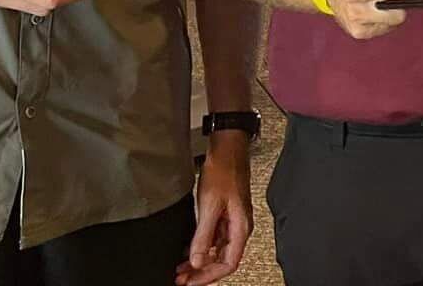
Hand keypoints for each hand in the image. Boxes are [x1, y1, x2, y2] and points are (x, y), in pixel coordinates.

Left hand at [175, 133, 251, 284]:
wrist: (228, 150)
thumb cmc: (224, 171)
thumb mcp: (209, 206)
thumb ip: (203, 235)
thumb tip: (197, 260)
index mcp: (241, 227)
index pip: (228, 264)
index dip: (209, 276)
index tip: (191, 281)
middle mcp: (239, 227)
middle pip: (223, 260)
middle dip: (202, 272)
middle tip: (182, 279)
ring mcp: (233, 222)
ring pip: (217, 251)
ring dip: (200, 261)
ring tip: (181, 269)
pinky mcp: (226, 215)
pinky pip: (215, 239)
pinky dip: (201, 247)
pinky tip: (188, 250)